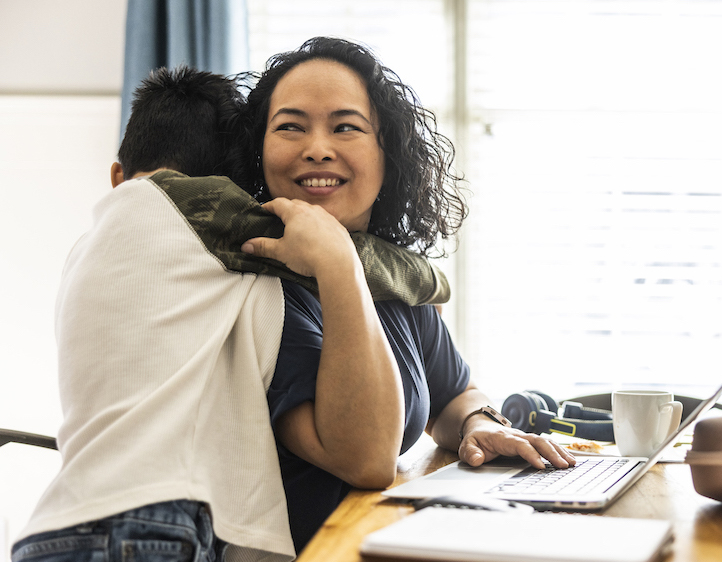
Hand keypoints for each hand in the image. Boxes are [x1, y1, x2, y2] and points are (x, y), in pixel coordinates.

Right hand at [241, 198, 357, 278]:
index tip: (265, 210)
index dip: (269, 206)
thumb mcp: (281, 252)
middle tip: (280, 217)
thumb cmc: (310, 255)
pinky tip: (317, 237)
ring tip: (298, 227)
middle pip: (296, 205)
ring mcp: (327, 218)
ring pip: (313, 212)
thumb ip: (263, 247)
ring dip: (304, 216)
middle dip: (286, 209)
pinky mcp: (338, 227)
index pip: (278, 203)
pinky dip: (319, 226)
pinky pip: (326, 222)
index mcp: (295, 213)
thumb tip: (248, 245)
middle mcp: (313, 211)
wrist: (337, 264)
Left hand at [459, 420, 575, 469]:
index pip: (519, 445)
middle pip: (537, 441)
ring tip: (572, 463)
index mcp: (503, 437)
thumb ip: (470, 453)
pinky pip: (546, 444)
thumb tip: (477, 459)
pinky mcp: (530, 441)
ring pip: (545, 441)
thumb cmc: (476, 438)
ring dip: (559, 451)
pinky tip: (570, 458)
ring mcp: (525, 437)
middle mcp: (517, 435)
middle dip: (551, 452)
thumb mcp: (467, 446)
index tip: (541, 465)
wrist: (480, 426)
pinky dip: (559, 450)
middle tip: (564, 465)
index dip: (531, 454)